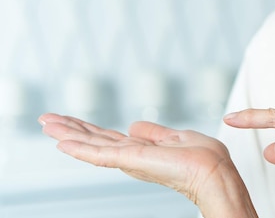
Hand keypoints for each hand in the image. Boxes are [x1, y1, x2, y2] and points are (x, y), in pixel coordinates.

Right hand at [39, 113, 257, 217]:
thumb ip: (153, 132)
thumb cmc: (204, 158)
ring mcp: (129, 159)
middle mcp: (131, 156)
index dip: (88, 129)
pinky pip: (100, 153)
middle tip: (44, 119)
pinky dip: (80, 147)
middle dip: (70, 129)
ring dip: (68, 133)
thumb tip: (133, 124)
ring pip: (92, 144)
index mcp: (142, 150)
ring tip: (45, 123)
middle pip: (94, 140)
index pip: (109, 138)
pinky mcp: (130, 160)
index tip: (69, 120)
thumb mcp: (176, 137)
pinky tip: (62, 141)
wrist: (213, 172)